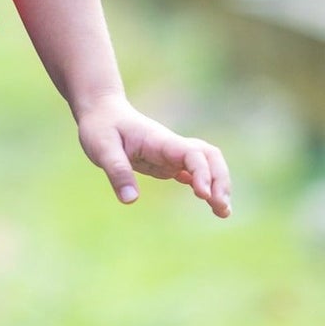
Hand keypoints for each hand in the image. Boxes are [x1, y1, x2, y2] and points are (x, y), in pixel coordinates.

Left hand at [75, 94, 230, 217]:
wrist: (102, 112)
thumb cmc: (101, 127)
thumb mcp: (102, 149)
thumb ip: (117, 172)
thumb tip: (130, 200)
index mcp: (160, 140)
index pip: (192, 153)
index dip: (202, 172)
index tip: (202, 194)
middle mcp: (172, 146)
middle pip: (210, 157)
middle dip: (220, 181)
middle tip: (221, 208)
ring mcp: (172, 154)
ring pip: (207, 165)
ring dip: (218, 185)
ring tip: (223, 212)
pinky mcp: (167, 163)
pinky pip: (194, 173)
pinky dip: (206, 188)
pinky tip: (212, 205)